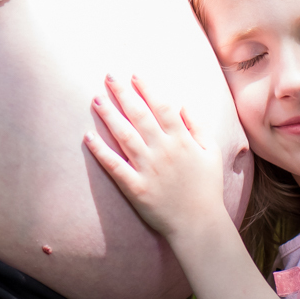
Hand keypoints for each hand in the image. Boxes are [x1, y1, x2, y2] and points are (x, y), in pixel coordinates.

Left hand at [84, 74, 225, 237]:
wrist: (199, 224)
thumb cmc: (207, 187)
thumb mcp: (211, 152)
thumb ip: (198, 125)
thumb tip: (183, 102)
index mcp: (182, 140)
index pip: (162, 106)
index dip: (147, 88)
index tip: (135, 74)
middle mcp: (163, 151)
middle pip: (139, 115)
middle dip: (123, 93)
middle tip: (108, 76)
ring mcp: (148, 169)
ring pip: (124, 136)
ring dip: (109, 115)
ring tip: (95, 99)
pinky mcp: (135, 187)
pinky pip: (114, 166)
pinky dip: (100, 151)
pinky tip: (88, 136)